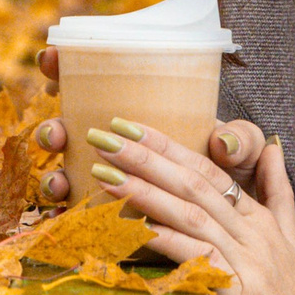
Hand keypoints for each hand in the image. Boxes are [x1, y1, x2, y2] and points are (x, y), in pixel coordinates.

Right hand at [31, 47, 267, 203]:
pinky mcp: (104, 226)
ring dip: (52, 177)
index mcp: (138, 115)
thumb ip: (240, 140)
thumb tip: (222, 143)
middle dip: (52, 128)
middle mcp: (113, 150)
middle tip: (57, 133)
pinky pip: (75, 222)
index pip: (92, 83)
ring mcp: (103, 187)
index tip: (52, 57)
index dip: (64, 67)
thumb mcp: (242, 155)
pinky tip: (64, 222)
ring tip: (59, 183)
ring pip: (62, 176)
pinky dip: (65, 221)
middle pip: (66, 130)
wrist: (236, 237)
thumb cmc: (235, 181)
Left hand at [83, 115, 294, 294]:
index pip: (209, 170)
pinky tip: (139, 229)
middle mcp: (255, 235)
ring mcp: (250, 265)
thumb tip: (274, 146)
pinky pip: (200, 261)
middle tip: (104, 135)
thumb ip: (278, 196)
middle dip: (147, 157)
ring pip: (192, 216)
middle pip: (195, 184)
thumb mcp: (291, 245)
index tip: (128, 125)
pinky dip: (169, 241)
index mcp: (262, 220)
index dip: (168, 146)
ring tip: (105, 173)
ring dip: (145, 192)